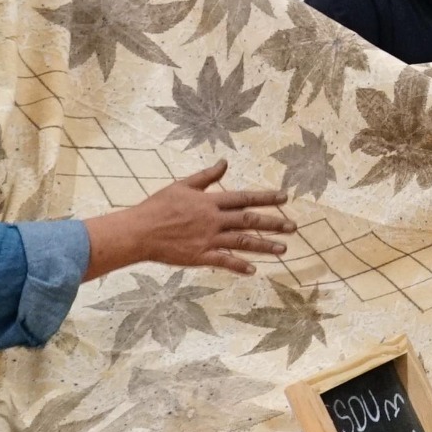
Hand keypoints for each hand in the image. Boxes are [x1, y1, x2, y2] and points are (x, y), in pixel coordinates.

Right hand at [84, 160, 295, 278]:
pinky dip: (239, 265)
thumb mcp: (182, 185)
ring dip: (264, 246)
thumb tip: (225, 162)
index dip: (266, 197)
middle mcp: (213, 220)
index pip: (244, 198)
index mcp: (209, 201)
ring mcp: (207, 239)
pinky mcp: (199, 256)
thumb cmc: (158, 206)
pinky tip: (253, 269)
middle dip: (273, 223)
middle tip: (293, 227)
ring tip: (283, 249)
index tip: (285, 198)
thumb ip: (206, 176)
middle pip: (249, 221)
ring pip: (242, 242)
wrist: (138, 231)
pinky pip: (223, 262)